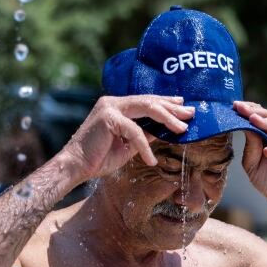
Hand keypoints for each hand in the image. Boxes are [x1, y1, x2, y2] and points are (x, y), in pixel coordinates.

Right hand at [60, 95, 193, 182]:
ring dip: (167, 119)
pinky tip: (152, 160)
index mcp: (117, 106)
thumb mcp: (128, 144)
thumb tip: (164, 130)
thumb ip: (144, 134)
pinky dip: (145, 147)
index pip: (146, 101)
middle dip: (173, 108)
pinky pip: (135, 131)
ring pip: (146, 108)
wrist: (75, 166)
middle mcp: (113, 102)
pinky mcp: (107, 118)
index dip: (166, 103)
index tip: (183, 107)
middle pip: (150, 101)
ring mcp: (110, 107)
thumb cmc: (99, 157)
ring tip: (182, 130)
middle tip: (191, 114)